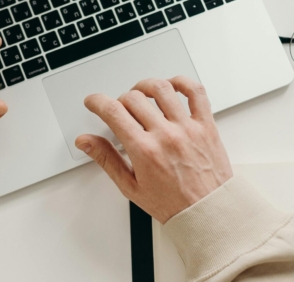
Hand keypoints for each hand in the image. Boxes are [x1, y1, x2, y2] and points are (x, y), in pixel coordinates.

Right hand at [75, 77, 232, 222]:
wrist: (208, 211)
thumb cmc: (173, 204)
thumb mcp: (131, 186)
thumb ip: (106, 159)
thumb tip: (86, 142)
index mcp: (145, 151)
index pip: (113, 112)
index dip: (97, 102)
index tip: (93, 102)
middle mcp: (166, 135)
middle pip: (133, 98)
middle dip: (119, 101)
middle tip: (120, 110)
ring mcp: (187, 128)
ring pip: (162, 89)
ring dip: (145, 86)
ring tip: (141, 95)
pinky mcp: (206, 125)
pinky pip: (196, 92)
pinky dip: (182, 82)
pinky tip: (172, 87)